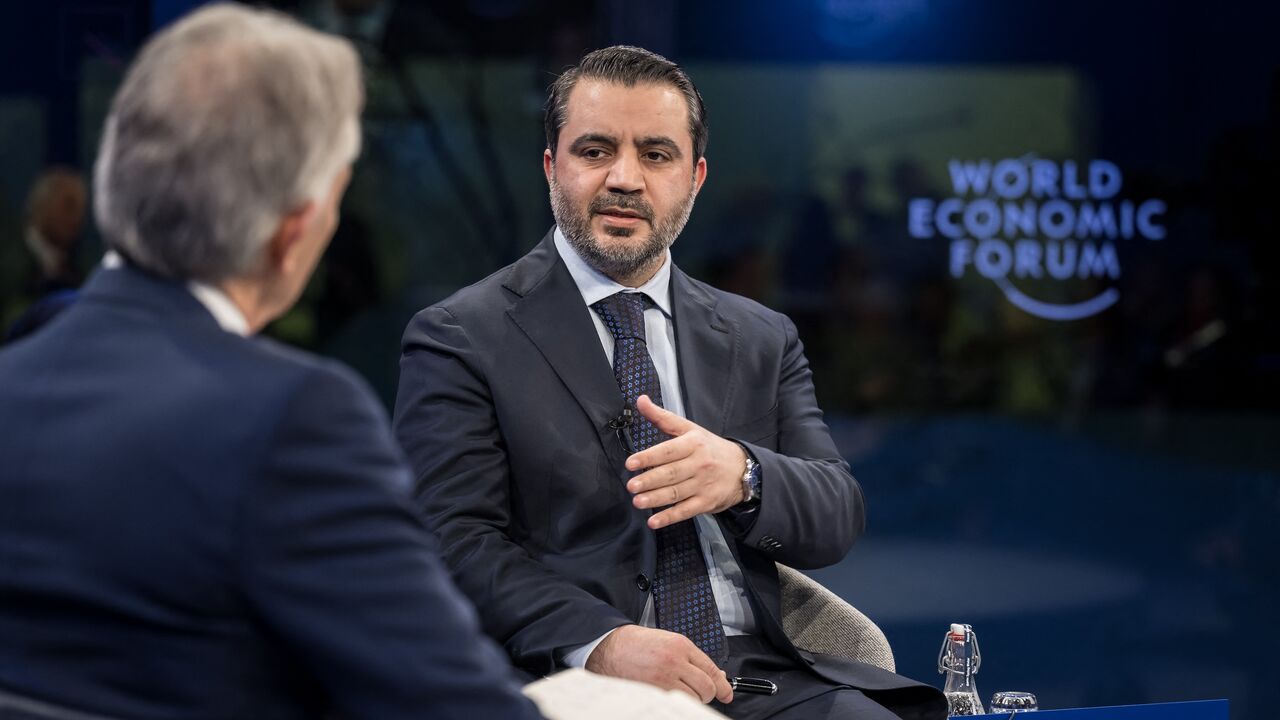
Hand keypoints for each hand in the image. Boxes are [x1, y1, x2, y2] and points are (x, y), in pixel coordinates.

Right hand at [585, 625, 732, 703]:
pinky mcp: (653, 693)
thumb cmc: (636, 643)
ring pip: (693, 699)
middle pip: (706, 687)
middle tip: (700, 693)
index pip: (711, 670)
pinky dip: (677, 704)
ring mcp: (663, 679)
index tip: (726, 693)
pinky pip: (675, 704)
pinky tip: (670, 697)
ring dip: (691, 700)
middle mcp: (674, 662)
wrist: (609, 647)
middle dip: (707, 694)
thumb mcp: (669, 642)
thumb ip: (692, 659)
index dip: (722, 685)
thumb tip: (716, 676)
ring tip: (679, 692)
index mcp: (680, 646)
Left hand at [625, 395, 747, 529]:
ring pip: (677, 492)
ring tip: (637, 501)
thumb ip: (663, 417)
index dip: (649, 457)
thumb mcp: (690, 429)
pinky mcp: (706, 502)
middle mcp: (699, 464)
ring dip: (656, 499)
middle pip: (671, 473)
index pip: (668, 450)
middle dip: (650, 480)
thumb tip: (640, 400)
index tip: (630, 463)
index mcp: (693, 443)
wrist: (743, 468)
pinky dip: (669, 517)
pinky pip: (686, 511)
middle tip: (631, 486)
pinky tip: (653, 521)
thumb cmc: (710, 447)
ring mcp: (703, 484)